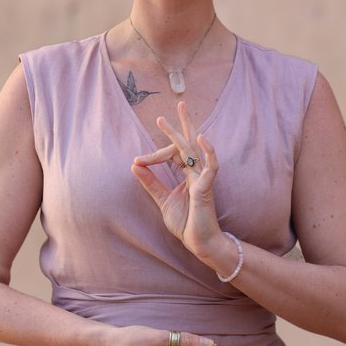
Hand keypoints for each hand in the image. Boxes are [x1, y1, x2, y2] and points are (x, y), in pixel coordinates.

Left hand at [132, 99, 225, 261]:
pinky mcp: (207, 187)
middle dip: (183, 124)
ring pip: (196, 150)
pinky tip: (202, 138)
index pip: (175, 155)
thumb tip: (134, 165)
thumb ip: (150, 183)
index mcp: (188, 177)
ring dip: (188, 130)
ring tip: (182, 112)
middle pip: (190, 144)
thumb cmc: (186, 223)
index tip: (138, 159)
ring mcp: (203, 179)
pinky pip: (211, 166)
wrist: (200, 242)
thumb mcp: (162, 200)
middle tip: (179, 103)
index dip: (156, 153)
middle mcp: (197, 174)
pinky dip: (208, 151)